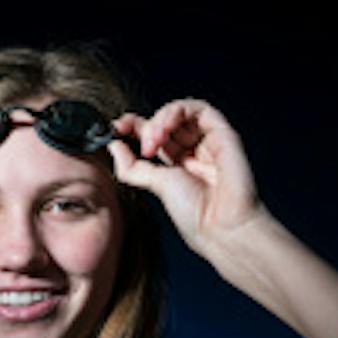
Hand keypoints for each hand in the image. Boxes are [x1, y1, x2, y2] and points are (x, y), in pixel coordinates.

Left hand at [108, 99, 264, 252]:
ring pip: (181, 111)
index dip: (133, 127)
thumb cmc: (195, 215)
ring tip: (152, 139)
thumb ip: (132, 166)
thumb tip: (113, 145)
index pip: (154, 134)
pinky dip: (177, 112)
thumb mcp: (154, 185)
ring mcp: (208, 141)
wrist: (221, 227)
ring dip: (160, 119)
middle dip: (145, 126)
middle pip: (165, 121)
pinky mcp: (223, 133)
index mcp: (178, 163)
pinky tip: (164, 130)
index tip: (115, 129)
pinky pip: (201, 109)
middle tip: (137, 143)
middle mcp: (193, 150)